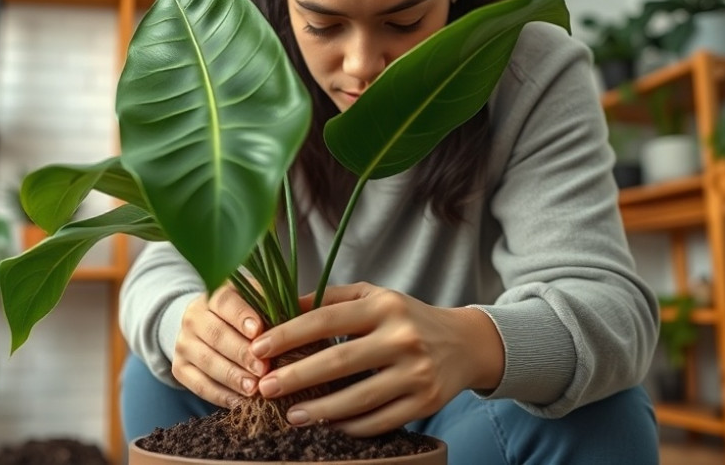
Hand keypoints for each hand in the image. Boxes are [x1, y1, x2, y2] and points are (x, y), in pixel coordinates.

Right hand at [172, 283, 268, 407]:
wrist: (205, 325)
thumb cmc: (244, 314)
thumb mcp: (257, 302)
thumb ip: (277, 306)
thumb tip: (309, 310)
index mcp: (216, 294)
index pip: (226, 302)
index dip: (241, 316)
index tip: (258, 331)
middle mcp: (194, 315)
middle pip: (216, 334)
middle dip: (241, 353)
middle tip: (264, 369)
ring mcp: (184, 342)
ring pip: (206, 361)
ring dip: (232, 377)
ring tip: (254, 389)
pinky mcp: (179, 368)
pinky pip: (198, 385)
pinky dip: (220, 395)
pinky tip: (240, 402)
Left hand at [249, 282, 503, 436]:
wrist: (465, 343)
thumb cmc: (406, 317)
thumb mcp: (374, 297)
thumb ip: (331, 298)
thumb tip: (283, 305)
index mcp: (384, 306)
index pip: (326, 319)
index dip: (289, 334)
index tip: (259, 348)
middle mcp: (402, 337)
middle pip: (340, 361)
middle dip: (297, 377)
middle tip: (265, 387)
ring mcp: (416, 373)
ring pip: (360, 398)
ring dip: (320, 410)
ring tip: (291, 415)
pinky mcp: (426, 403)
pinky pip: (381, 421)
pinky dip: (351, 426)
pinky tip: (328, 426)